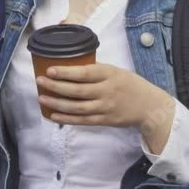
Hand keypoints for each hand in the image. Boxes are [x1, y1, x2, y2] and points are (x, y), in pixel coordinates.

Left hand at [37, 63, 175, 151]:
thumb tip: (68, 68)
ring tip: (42, 98)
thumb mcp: (115, 71)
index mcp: (109, 74)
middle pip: (77, 90)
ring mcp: (105, 107)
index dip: (66, 72)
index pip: (85, 73)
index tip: (50, 70)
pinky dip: (66, 119)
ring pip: (77, 107)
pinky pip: (82, 120)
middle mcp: (107, 91)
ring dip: (57, 104)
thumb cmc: (129, 84)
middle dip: (56, 86)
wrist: (149, 106)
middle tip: (39, 81)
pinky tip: (53, 115)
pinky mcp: (104, 120)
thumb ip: (95, 71)